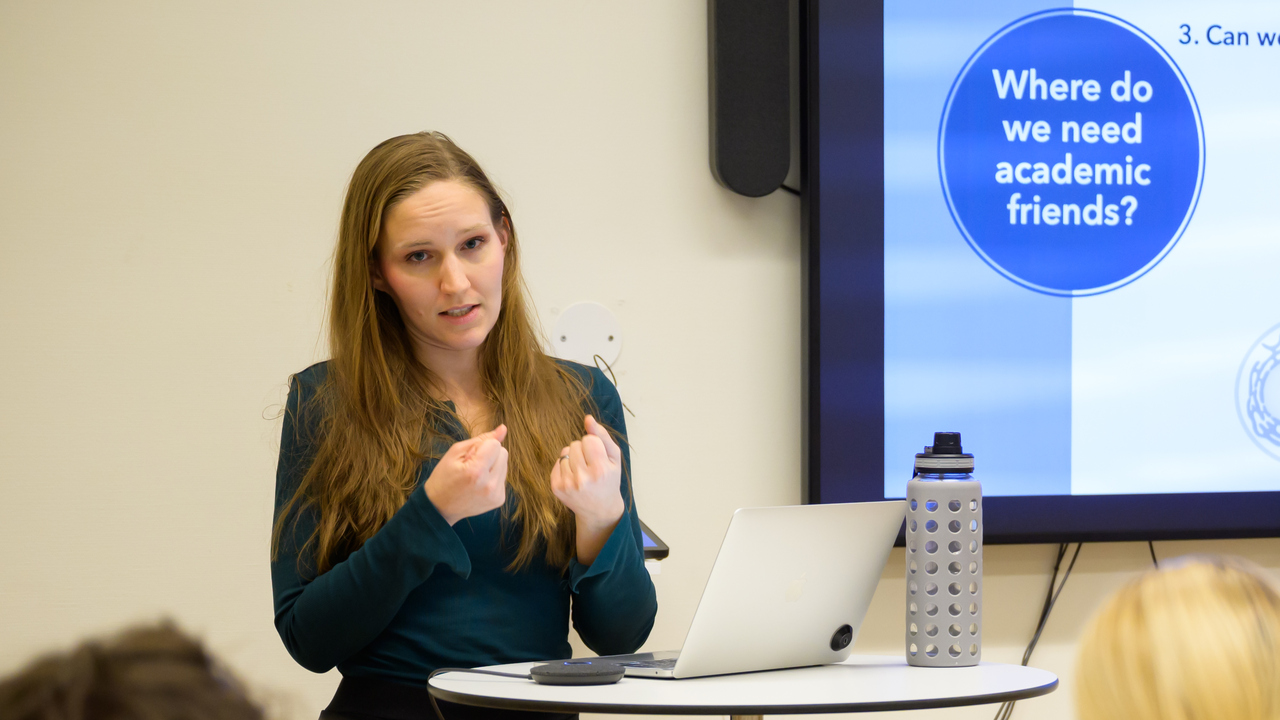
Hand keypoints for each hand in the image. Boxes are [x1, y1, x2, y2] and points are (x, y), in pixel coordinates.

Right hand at [424, 425, 508, 525]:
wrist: (440, 507)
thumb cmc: (444, 477)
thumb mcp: (455, 452)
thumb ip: (481, 439)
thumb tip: (503, 429)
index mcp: (476, 472)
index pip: (495, 444)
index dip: (482, 447)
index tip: (469, 457)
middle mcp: (490, 485)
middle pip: (503, 453)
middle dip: (489, 455)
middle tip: (471, 466)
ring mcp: (496, 495)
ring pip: (505, 464)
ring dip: (492, 465)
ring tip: (475, 476)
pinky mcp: (500, 500)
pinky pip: (503, 477)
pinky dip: (493, 477)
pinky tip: (479, 484)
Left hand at [551, 415, 624, 535]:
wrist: (599, 510)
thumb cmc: (609, 480)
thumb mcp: (614, 458)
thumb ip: (602, 435)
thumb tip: (588, 418)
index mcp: (600, 470)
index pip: (589, 439)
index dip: (594, 445)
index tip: (598, 457)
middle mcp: (583, 478)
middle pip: (575, 444)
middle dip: (583, 450)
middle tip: (590, 465)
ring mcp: (567, 484)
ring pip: (565, 452)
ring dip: (573, 457)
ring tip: (582, 470)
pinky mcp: (556, 488)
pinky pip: (557, 462)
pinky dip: (564, 465)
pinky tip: (573, 476)